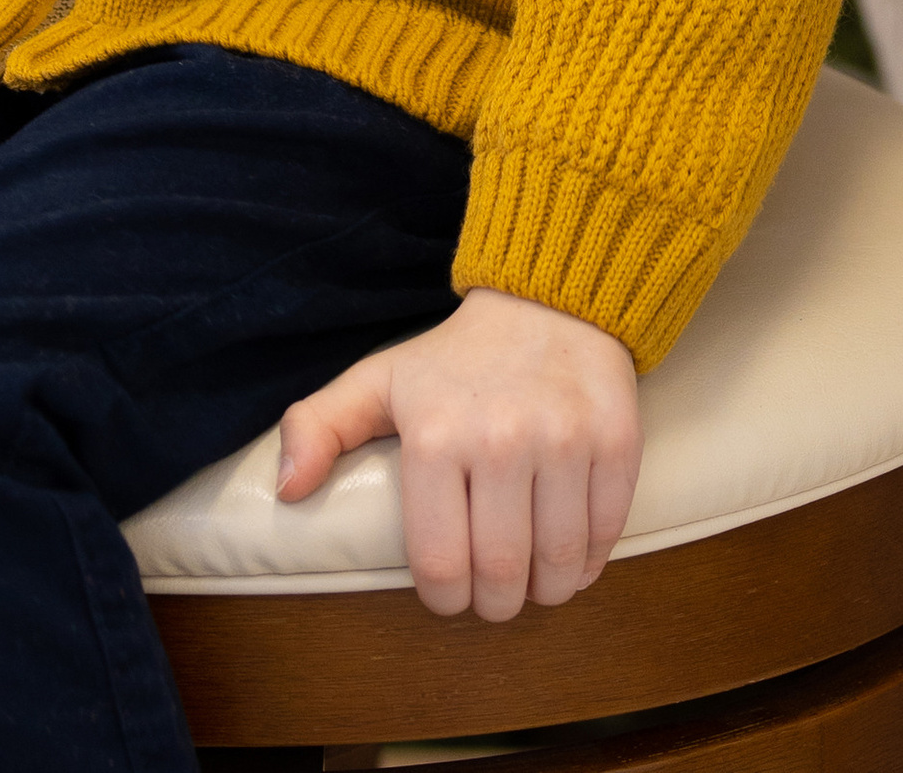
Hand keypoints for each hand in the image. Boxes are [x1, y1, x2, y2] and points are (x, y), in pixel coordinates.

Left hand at [276, 285, 640, 620]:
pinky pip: (605, 532)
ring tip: (535, 579)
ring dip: (545, 589)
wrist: (551, 299)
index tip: (451, 591)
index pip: (439, 567)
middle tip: (495, 592)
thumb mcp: (380, 381)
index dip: (445, 599)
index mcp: (435, 436)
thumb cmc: (457, 358)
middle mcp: (501, 439)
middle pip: (501, 576)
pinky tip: (573, 551)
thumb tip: (286, 490)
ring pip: (557, 564)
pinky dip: (590, 560)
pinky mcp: (616, 439)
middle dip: (495, 603)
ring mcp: (565, 439)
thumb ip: (319, 428)